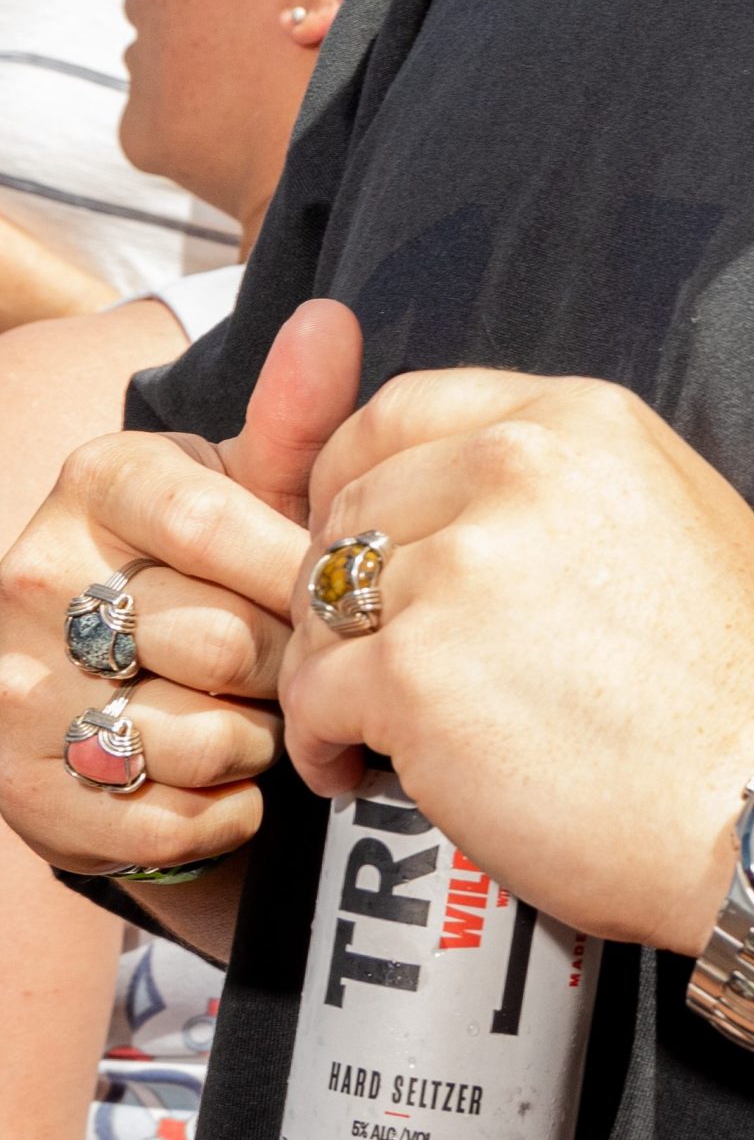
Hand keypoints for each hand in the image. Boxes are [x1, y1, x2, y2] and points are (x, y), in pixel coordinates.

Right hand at [0, 303, 350, 880]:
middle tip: (300, 664)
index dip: (297, 575)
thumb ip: (301, 420)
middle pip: (220, 641)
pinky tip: (232, 780)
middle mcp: (31, 578)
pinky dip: (226, 812)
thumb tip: (328, 321)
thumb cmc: (229, 569)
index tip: (335, 591)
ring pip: (197, 735)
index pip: (219, 529)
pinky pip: (167, 819)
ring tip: (260, 716)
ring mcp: (12, 688)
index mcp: (96, 481)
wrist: (147, 683)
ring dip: (262, 742)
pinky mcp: (22, 790)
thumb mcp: (263, 488)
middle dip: (292, 666)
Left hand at [277, 328, 753, 953]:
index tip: (362, 537)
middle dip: (341, 587)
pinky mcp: (414, 672)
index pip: (401, 412)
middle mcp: (514, 471)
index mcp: (579, 423)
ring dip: (334, 666)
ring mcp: (458, 570)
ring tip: (374, 724)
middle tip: (377, 652)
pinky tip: (366, 769)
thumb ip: (575, 475)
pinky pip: (312, 694)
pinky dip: (324, 742)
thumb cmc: (738, 680)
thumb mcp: (689, 513)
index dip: (359, 477)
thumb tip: (481, 474)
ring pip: (316, 604)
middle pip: (348, 508)